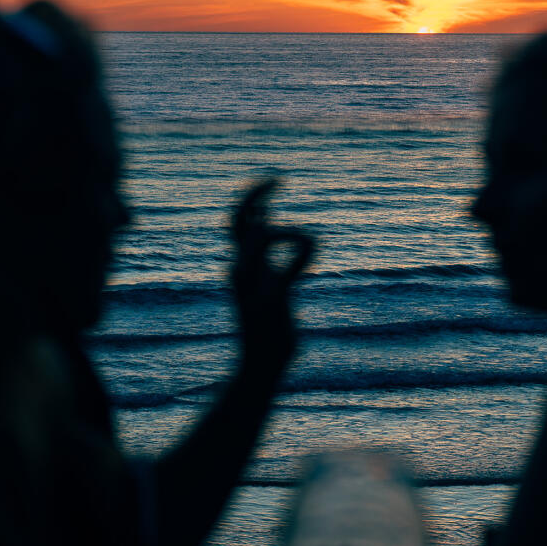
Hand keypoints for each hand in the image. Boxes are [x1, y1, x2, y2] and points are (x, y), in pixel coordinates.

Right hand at [230, 178, 314, 382]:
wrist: (262, 364)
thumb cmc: (269, 323)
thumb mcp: (267, 278)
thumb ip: (263, 254)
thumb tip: (263, 220)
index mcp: (239, 264)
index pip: (237, 220)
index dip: (251, 197)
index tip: (274, 183)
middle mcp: (239, 270)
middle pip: (237, 221)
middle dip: (254, 194)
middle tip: (278, 181)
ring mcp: (253, 286)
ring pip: (261, 238)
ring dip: (288, 233)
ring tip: (305, 242)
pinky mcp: (272, 302)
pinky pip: (287, 268)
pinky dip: (302, 251)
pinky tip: (309, 250)